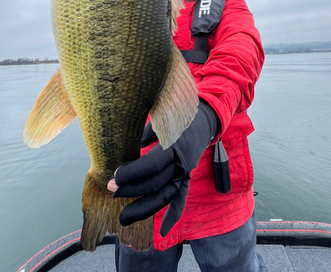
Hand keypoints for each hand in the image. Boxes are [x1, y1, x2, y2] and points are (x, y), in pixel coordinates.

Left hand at [107, 100, 218, 236]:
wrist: (203, 120)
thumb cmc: (177, 115)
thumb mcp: (162, 117)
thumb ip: (146, 133)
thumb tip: (127, 146)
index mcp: (174, 146)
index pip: (152, 166)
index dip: (132, 173)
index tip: (114, 177)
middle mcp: (181, 163)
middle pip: (155, 183)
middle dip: (131, 190)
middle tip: (110, 190)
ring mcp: (185, 173)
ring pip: (165, 197)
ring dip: (144, 209)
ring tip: (123, 219)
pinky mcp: (186, 178)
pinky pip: (181, 200)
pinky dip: (173, 216)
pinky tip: (162, 231)